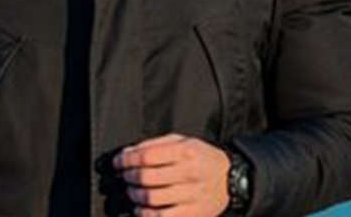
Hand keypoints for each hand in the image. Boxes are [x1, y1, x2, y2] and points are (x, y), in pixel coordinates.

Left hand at [113, 133, 230, 216]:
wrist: (233, 179)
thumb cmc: (202, 157)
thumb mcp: (182, 141)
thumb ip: (154, 145)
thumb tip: (127, 153)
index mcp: (185, 151)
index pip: (146, 156)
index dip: (126, 159)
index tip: (118, 162)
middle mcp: (189, 173)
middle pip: (146, 177)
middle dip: (128, 177)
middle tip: (125, 176)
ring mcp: (192, 196)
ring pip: (152, 198)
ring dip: (134, 195)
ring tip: (132, 191)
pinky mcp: (194, 214)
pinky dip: (146, 214)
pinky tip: (141, 208)